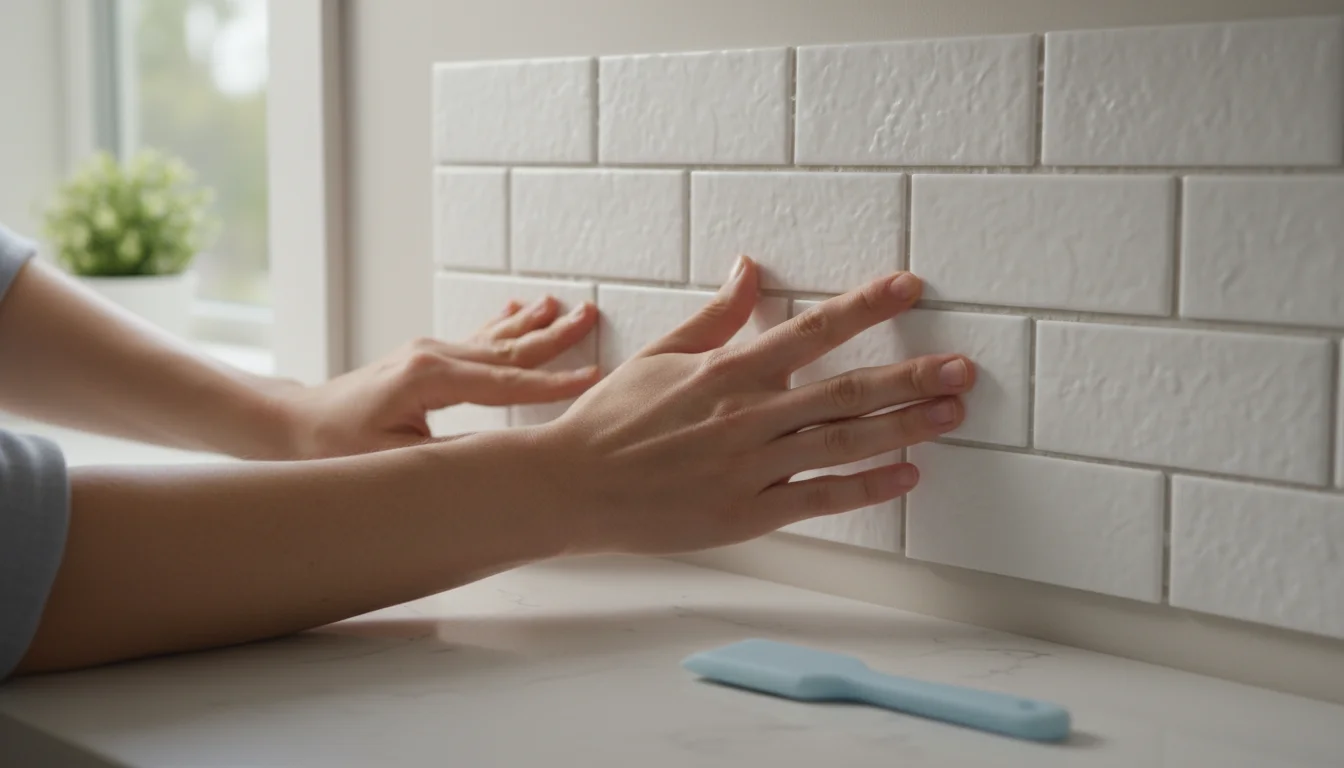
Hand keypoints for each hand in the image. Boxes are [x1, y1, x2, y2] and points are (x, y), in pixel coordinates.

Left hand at [282, 296, 599, 457]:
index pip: (506, 382)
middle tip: (592, 315)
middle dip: (554, 336)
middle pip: (507, 348)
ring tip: (567, 306)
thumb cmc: (333, 448)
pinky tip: (518, 307)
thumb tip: (499, 460)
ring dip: (533, 323)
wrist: (294, 424)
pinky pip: (475, 340)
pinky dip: (502, 324)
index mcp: (430, 379)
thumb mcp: (391, 461)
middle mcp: (432, 357)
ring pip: (495, 339)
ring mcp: (428, 354)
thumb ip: (448, 456)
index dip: (552, 383)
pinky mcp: (424, 360)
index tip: (593, 376)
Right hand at [535, 257, 974, 554]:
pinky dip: (865, 488)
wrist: (571, 486)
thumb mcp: (661, 354)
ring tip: (951, 413)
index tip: (909, 288)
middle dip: (910, 377)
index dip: (864, 306)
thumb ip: (717, 316)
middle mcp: (746, 416)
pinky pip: (818, 499)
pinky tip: (906, 475)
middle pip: (844, 391)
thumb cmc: (612, 419)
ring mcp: (748, 467)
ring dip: (903, 427)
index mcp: (726, 372)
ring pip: (842, 444)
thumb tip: (750, 268)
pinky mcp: (745, 512)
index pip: (810, 330)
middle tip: (962, 368)